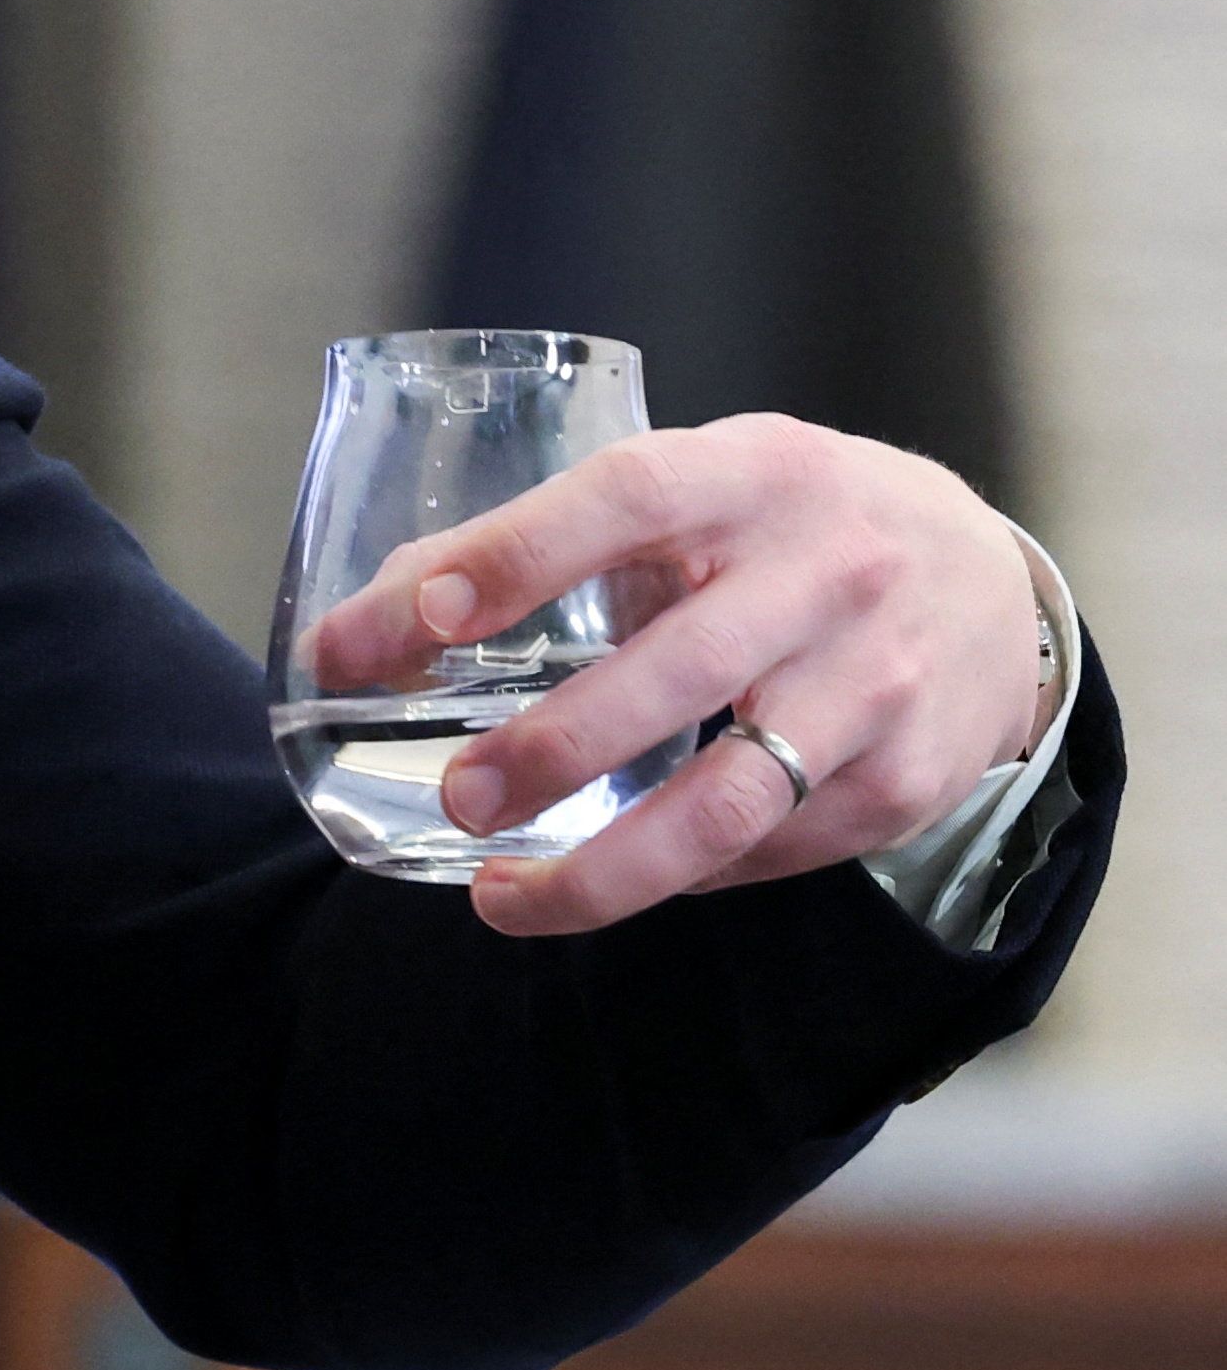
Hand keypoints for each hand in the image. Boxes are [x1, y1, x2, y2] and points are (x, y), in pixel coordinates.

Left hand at [305, 411, 1048, 936]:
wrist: (992, 582)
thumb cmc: (787, 526)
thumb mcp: (696, 485)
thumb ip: (550, 537)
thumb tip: (377, 619)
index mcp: (754, 474)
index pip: (626, 500)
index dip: (515, 556)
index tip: (415, 617)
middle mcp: (828, 575)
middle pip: (677, 673)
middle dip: (551, 747)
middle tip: (456, 796)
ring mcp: (879, 685)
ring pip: (732, 800)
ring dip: (607, 865)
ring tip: (502, 895)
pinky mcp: (907, 781)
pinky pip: (774, 850)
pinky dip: (680, 876)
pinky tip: (611, 875)